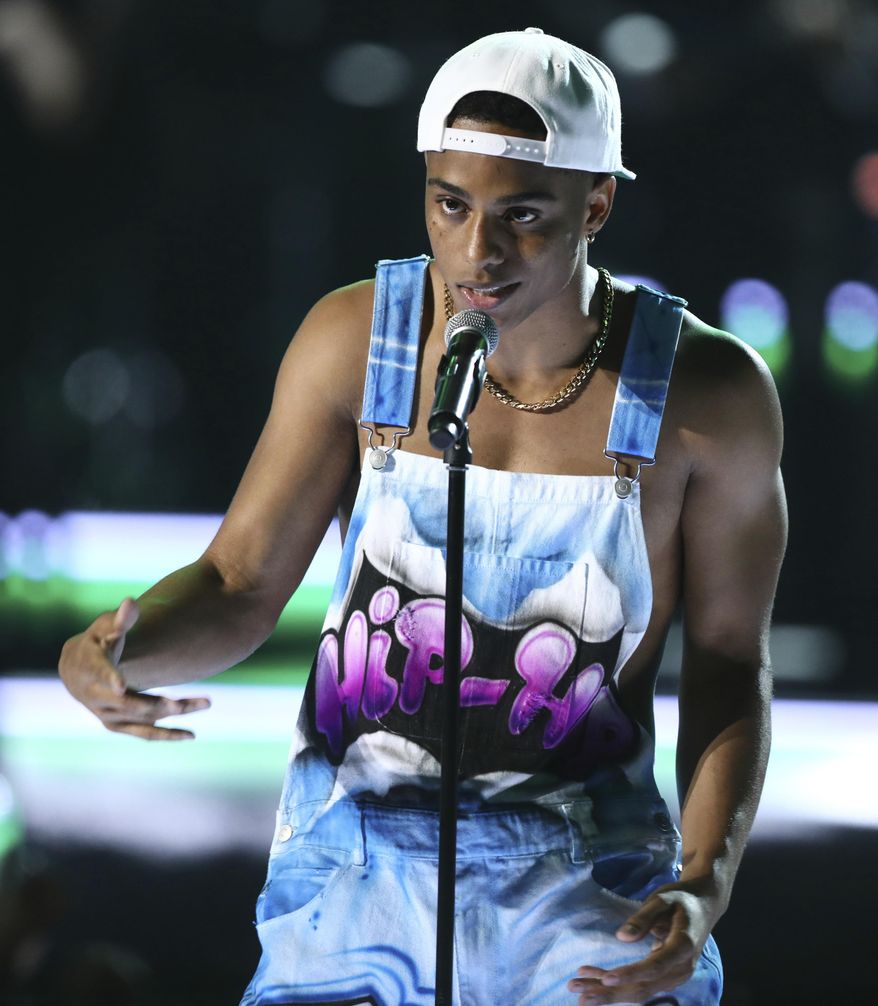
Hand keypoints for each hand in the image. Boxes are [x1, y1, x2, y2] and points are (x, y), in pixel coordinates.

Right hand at [58, 598, 210, 739]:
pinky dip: (166, 735)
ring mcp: (107, 714)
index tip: (122, 686)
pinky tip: (190, 735)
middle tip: (183, 702)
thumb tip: (131, 601)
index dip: (111, 679)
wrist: (75, 669)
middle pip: (130, 703)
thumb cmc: (96, 641)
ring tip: (205, 702)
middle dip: (158, 703)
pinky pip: (144, 733)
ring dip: (174, 714)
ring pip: (143, 718)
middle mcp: (97, 697)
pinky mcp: (118, 725)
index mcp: (92, 667)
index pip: (100, 673)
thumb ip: (120, 618)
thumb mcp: (104, 626)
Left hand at [567, 880, 717, 1003]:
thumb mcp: (663, 899)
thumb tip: (621, 937)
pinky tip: (590, 976)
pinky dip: (614, 984)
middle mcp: (680, 969)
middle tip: (577, 989)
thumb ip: (644, 918)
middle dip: (608, 992)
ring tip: (576, 987)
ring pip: (638, 990)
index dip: (630, 974)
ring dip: (606, 992)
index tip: (606, 979)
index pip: (655, 967)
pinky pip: (639, 984)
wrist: (704, 906)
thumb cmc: (681, 899)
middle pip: (643, 987)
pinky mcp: (665, 976)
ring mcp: (674, 976)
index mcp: (683, 947)